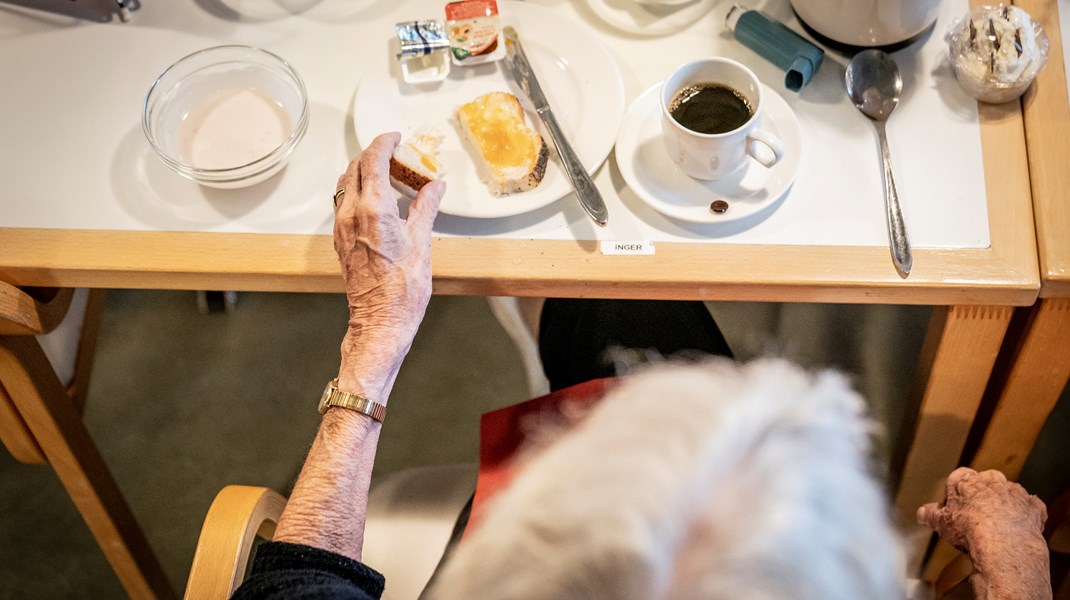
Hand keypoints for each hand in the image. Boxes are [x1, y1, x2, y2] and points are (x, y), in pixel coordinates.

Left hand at [333, 132, 444, 401]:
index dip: (384, 143)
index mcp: (374, 210)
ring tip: (385, 173)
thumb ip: (426, 208)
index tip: (396, 137)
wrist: (380, 322)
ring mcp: (342, 227)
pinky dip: (357, 190)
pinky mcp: (340, 240)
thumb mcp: (423, 244)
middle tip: (394, 153)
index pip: (373, 160)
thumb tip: (435, 186)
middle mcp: (352, 214)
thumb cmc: (402, 291)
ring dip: (362, 171)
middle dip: (373, 154)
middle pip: (355, 167)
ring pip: (345, 184)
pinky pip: (344, 203)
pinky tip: (375, 199)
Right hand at [917, 467, 1046, 554]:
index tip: (955, 505)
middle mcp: (992, 480)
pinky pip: (1030, 508)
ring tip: (996, 526)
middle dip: (981, 496)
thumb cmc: (970, 530)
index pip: (959, 477)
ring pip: (1008, 494)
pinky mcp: (1033, 507)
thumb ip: (930, 514)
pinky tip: (1017, 528)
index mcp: (967, 480)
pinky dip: (1025, 515)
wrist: (1003, 545)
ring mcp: (1015, 493)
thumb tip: (922, 513)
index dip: (956, 492)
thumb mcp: (941, 523)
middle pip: (985, 483)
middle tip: (975, 515)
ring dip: (1004, 505)